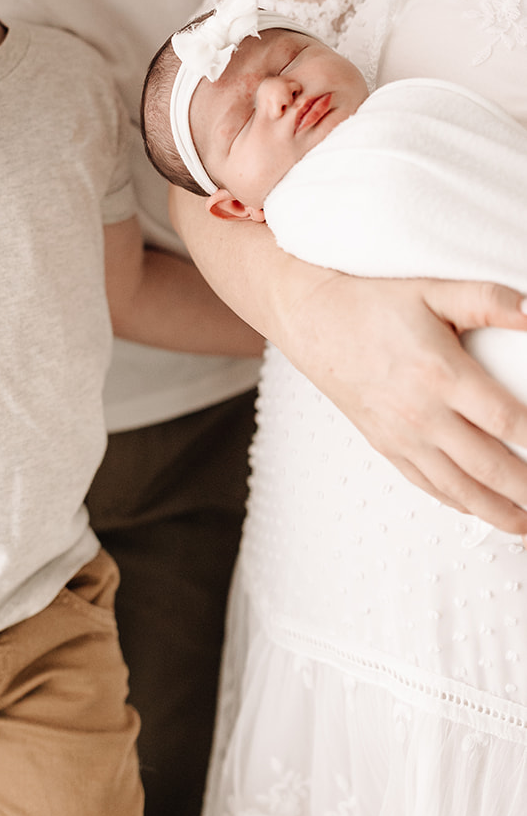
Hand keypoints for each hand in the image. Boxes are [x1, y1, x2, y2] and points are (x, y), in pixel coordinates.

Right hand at [278, 272, 526, 531]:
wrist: (311, 319)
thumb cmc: (371, 303)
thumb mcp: (433, 291)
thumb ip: (488, 302)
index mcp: (441, 374)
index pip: (508, 421)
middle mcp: (422, 413)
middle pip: (490, 467)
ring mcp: (402, 435)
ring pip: (460, 488)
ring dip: (499, 512)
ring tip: (526, 523)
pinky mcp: (385, 444)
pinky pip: (427, 484)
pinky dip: (459, 502)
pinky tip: (480, 508)